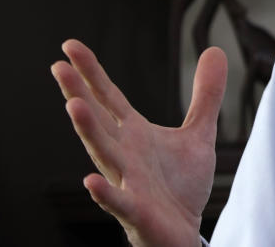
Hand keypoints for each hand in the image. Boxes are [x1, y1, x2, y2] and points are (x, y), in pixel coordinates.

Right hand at [52, 39, 226, 246]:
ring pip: (104, 154)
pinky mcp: (136, 211)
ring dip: (88, 131)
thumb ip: (206, 95)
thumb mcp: (199, 133)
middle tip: (59, 67)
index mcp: (134, 134)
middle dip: (79, 93)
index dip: (92, 73)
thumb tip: (214, 51)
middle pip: (98, 120)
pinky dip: (104, 192)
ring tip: (73, 106)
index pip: (109, 98)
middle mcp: (124, 154)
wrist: (184, 232)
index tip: (70, 47)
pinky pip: (118, 201)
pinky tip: (90, 180)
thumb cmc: (180, 185)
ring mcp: (127, 181)